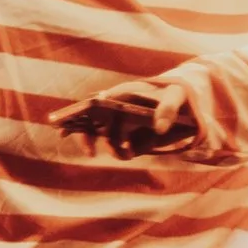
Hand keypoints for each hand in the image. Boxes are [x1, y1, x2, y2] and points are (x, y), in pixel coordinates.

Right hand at [51, 82, 195, 157]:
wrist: (184, 104)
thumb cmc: (176, 94)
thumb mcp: (177, 96)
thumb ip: (169, 108)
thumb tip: (159, 128)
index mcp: (122, 94)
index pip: (92, 103)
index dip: (75, 114)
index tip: (63, 127)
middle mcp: (117, 109)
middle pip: (91, 123)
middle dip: (86, 139)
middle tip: (90, 153)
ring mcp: (123, 125)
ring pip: (106, 139)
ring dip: (112, 149)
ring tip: (127, 153)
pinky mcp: (132, 138)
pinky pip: (120, 147)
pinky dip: (122, 152)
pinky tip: (129, 152)